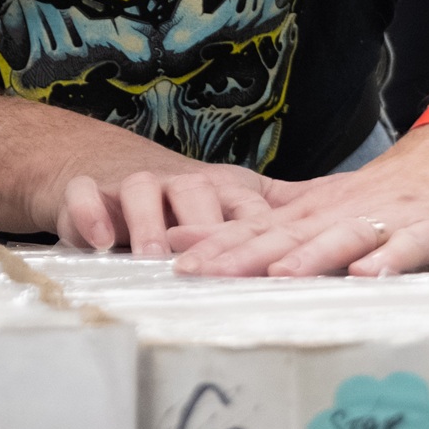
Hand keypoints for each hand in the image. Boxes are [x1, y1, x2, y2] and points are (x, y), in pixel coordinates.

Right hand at [36, 151, 284, 257]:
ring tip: (152, 257)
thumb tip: (343, 219)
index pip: (244, 206)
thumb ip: (277, 213)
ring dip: (148, 223)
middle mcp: (177, 182)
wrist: (104, 163)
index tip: (277, 259)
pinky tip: (100, 241)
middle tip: (210, 265)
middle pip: (195, 191)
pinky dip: (90, 215)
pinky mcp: (89, 191)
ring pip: (142, 190)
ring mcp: (132, 184)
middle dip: (203, 226)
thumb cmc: (182, 196)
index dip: (258, 229)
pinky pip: (85, 196)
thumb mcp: (231, 201)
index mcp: (219, 189)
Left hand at [169, 121, 428, 276]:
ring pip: (342, 238)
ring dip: (309, 257)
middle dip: (241, 255)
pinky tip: (369, 275)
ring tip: (276, 276)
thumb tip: (229, 241)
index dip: (215, 242)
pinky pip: (410, 244)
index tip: (169, 257)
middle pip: (287, 234)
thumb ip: (289, 223)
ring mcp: (391, 217)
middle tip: (196, 272)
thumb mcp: (338, 202)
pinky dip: (390, 259)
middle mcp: (347, 210)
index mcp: (321, 207)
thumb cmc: (404, 186)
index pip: (259, 226)